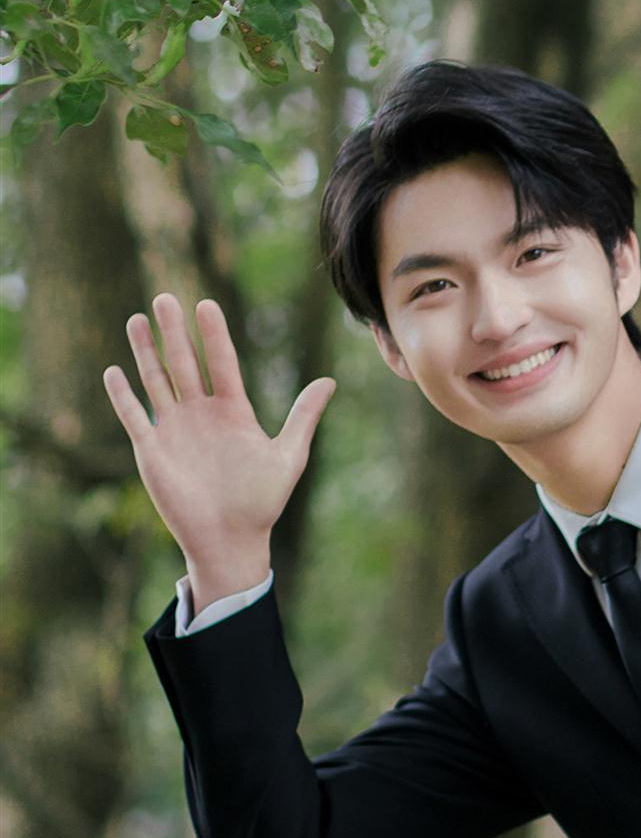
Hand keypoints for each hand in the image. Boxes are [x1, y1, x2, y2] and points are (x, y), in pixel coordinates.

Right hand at [103, 295, 334, 596]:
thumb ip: (304, 416)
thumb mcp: (289, 455)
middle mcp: (201, 413)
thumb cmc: (262, 502)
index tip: (206, 305)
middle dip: (174, 331)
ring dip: (146, 352)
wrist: (231, 540)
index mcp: (233, 410)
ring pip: (157, 381)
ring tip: (138, 319)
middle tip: (165, 297)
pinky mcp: (152, 450)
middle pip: (185, 362)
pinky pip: (134, 416)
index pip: (222, 362)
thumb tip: (330, 380)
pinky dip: (123, 396)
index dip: (214, 335)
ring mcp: (175, 429)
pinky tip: (113, 371)